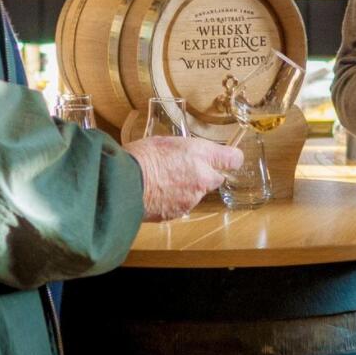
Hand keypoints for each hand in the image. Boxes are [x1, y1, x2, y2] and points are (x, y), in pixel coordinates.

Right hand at [123, 136, 243, 221]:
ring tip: (163, 181)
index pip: (233, 158)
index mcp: (200, 154)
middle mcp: (202, 177)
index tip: (226, 157)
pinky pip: (182, 204)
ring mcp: (192, 198)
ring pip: (197, 193)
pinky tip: (157, 193)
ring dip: (187, 188)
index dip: (230, 158)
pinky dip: (174, 200)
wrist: (122, 185)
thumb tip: (188, 156)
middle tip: (184, 168)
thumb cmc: (140, 157)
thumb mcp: (165, 141)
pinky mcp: (179, 213)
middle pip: (216, 178)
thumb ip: (184, 151)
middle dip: (205, 174)